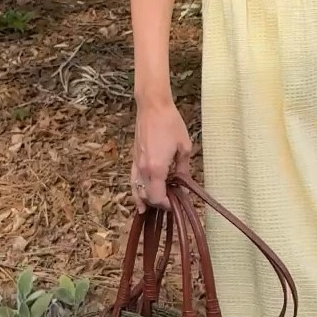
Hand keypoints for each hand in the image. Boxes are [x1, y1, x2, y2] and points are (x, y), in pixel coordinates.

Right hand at [131, 96, 193, 211]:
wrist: (152, 106)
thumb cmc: (170, 123)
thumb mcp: (184, 146)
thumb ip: (183, 168)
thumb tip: (184, 184)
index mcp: (156, 168)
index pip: (158, 197)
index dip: (166, 205)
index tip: (176, 205)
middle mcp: (143, 169)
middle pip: (147, 196)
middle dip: (158, 203)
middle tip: (170, 204)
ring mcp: (136, 163)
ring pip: (136, 190)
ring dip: (144, 200)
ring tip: (149, 210)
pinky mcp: (134, 157)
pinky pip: (133, 179)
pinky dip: (136, 190)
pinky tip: (139, 194)